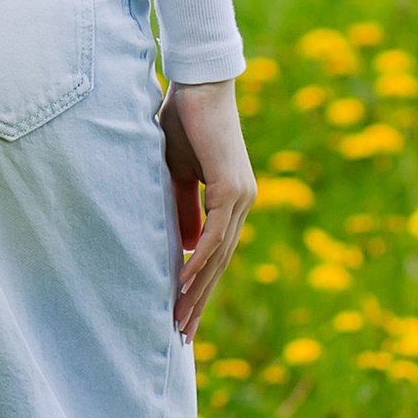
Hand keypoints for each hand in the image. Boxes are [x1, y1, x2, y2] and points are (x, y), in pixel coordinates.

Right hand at [160, 79, 254, 342]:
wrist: (197, 82)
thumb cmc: (182, 120)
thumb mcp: (175, 173)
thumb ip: (183, 208)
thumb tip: (185, 247)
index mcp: (231, 200)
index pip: (216, 254)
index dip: (199, 286)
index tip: (182, 314)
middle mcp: (242, 203)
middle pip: (221, 265)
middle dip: (199, 301)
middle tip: (182, 335)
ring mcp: (240, 197)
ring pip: (219, 256)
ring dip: (197, 291)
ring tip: (179, 319)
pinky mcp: (230, 188)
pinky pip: (214, 235)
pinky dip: (198, 261)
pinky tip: (183, 283)